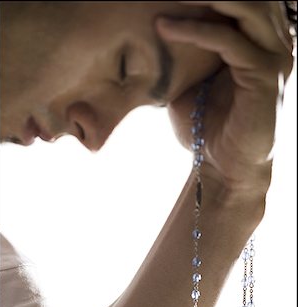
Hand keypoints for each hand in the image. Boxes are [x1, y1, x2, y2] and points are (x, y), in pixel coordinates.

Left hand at [156, 2, 293, 195]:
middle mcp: (273, 43)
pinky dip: (195, 31)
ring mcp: (274, 58)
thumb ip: (186, 53)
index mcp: (257, 41)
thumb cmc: (207, 129)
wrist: (225, 168)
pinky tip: (164, 27)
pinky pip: (228, 41)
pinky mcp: (264, 76)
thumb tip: (156, 28)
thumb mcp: (192, 83)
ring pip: (245, 7)